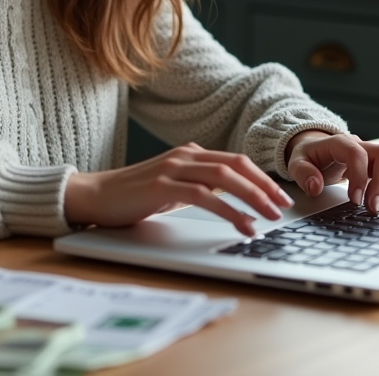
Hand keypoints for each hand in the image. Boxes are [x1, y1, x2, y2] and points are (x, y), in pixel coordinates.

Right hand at [63, 143, 294, 236]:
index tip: (280, 195)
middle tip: (283, 206)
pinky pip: (204, 196)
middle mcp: (184, 156)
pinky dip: (228, 211)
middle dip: (264, 186)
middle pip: (235, 165)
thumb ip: (198, 185)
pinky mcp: (161, 186)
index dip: (262, 177)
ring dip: (252, 197)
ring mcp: (172, 168)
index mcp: (190, 153)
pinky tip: (241, 225)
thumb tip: (233, 201)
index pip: (235, 160)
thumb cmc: (134, 195)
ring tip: (269, 217)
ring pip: (223, 177)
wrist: (95, 196)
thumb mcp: (172, 186)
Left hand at [285, 131, 378, 214]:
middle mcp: (361, 145)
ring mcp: (373, 154)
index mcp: (339, 142)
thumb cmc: (309, 155)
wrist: (315, 147)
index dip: (358, 175)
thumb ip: (303, 173)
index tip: (354, 199)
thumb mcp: (296, 162)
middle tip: (373, 208)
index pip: (355, 153)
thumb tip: (315, 186)